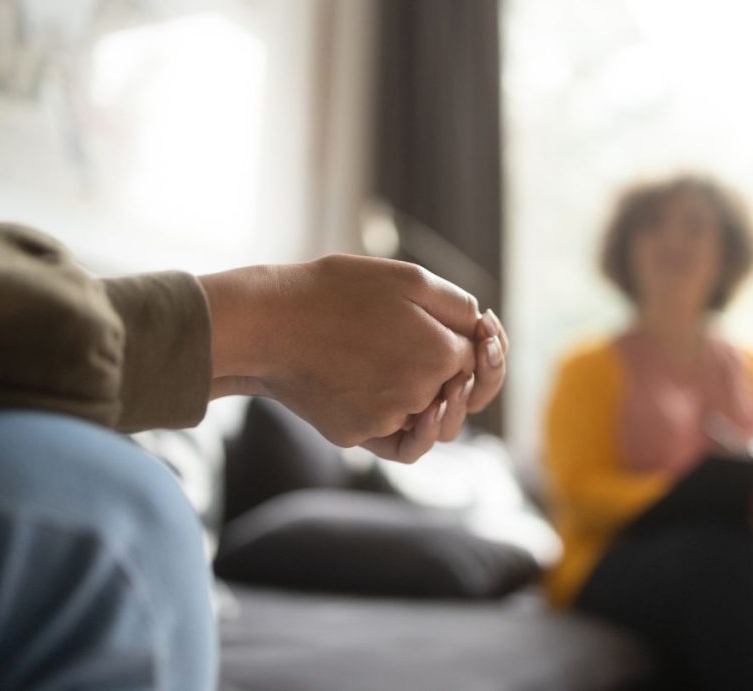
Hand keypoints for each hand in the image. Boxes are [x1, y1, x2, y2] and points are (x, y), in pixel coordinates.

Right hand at [200, 256, 502, 460]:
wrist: (268, 323)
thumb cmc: (337, 291)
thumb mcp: (408, 279)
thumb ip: (458, 306)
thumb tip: (484, 329)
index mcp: (440, 356)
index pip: (479, 360)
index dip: (480, 344)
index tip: (472, 329)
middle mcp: (420, 396)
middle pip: (460, 396)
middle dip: (463, 376)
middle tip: (446, 353)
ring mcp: (386, 421)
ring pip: (429, 423)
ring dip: (433, 402)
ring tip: (412, 371)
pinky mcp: (355, 436)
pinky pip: (393, 438)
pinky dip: (399, 422)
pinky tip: (393, 399)